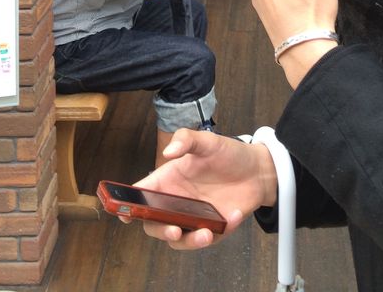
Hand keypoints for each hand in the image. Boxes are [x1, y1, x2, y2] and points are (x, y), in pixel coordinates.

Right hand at [134, 129, 276, 249]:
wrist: (257, 169)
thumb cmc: (228, 153)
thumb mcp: (208, 141)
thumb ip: (187, 140)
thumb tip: (168, 152)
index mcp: (168, 180)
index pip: (142, 194)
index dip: (128, 205)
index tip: (125, 215)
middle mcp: (176, 201)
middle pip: (154, 224)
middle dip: (160, 231)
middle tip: (174, 230)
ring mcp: (193, 217)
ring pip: (179, 239)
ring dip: (189, 241)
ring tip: (207, 233)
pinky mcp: (212, 228)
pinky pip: (208, 238)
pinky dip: (220, 232)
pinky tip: (235, 216)